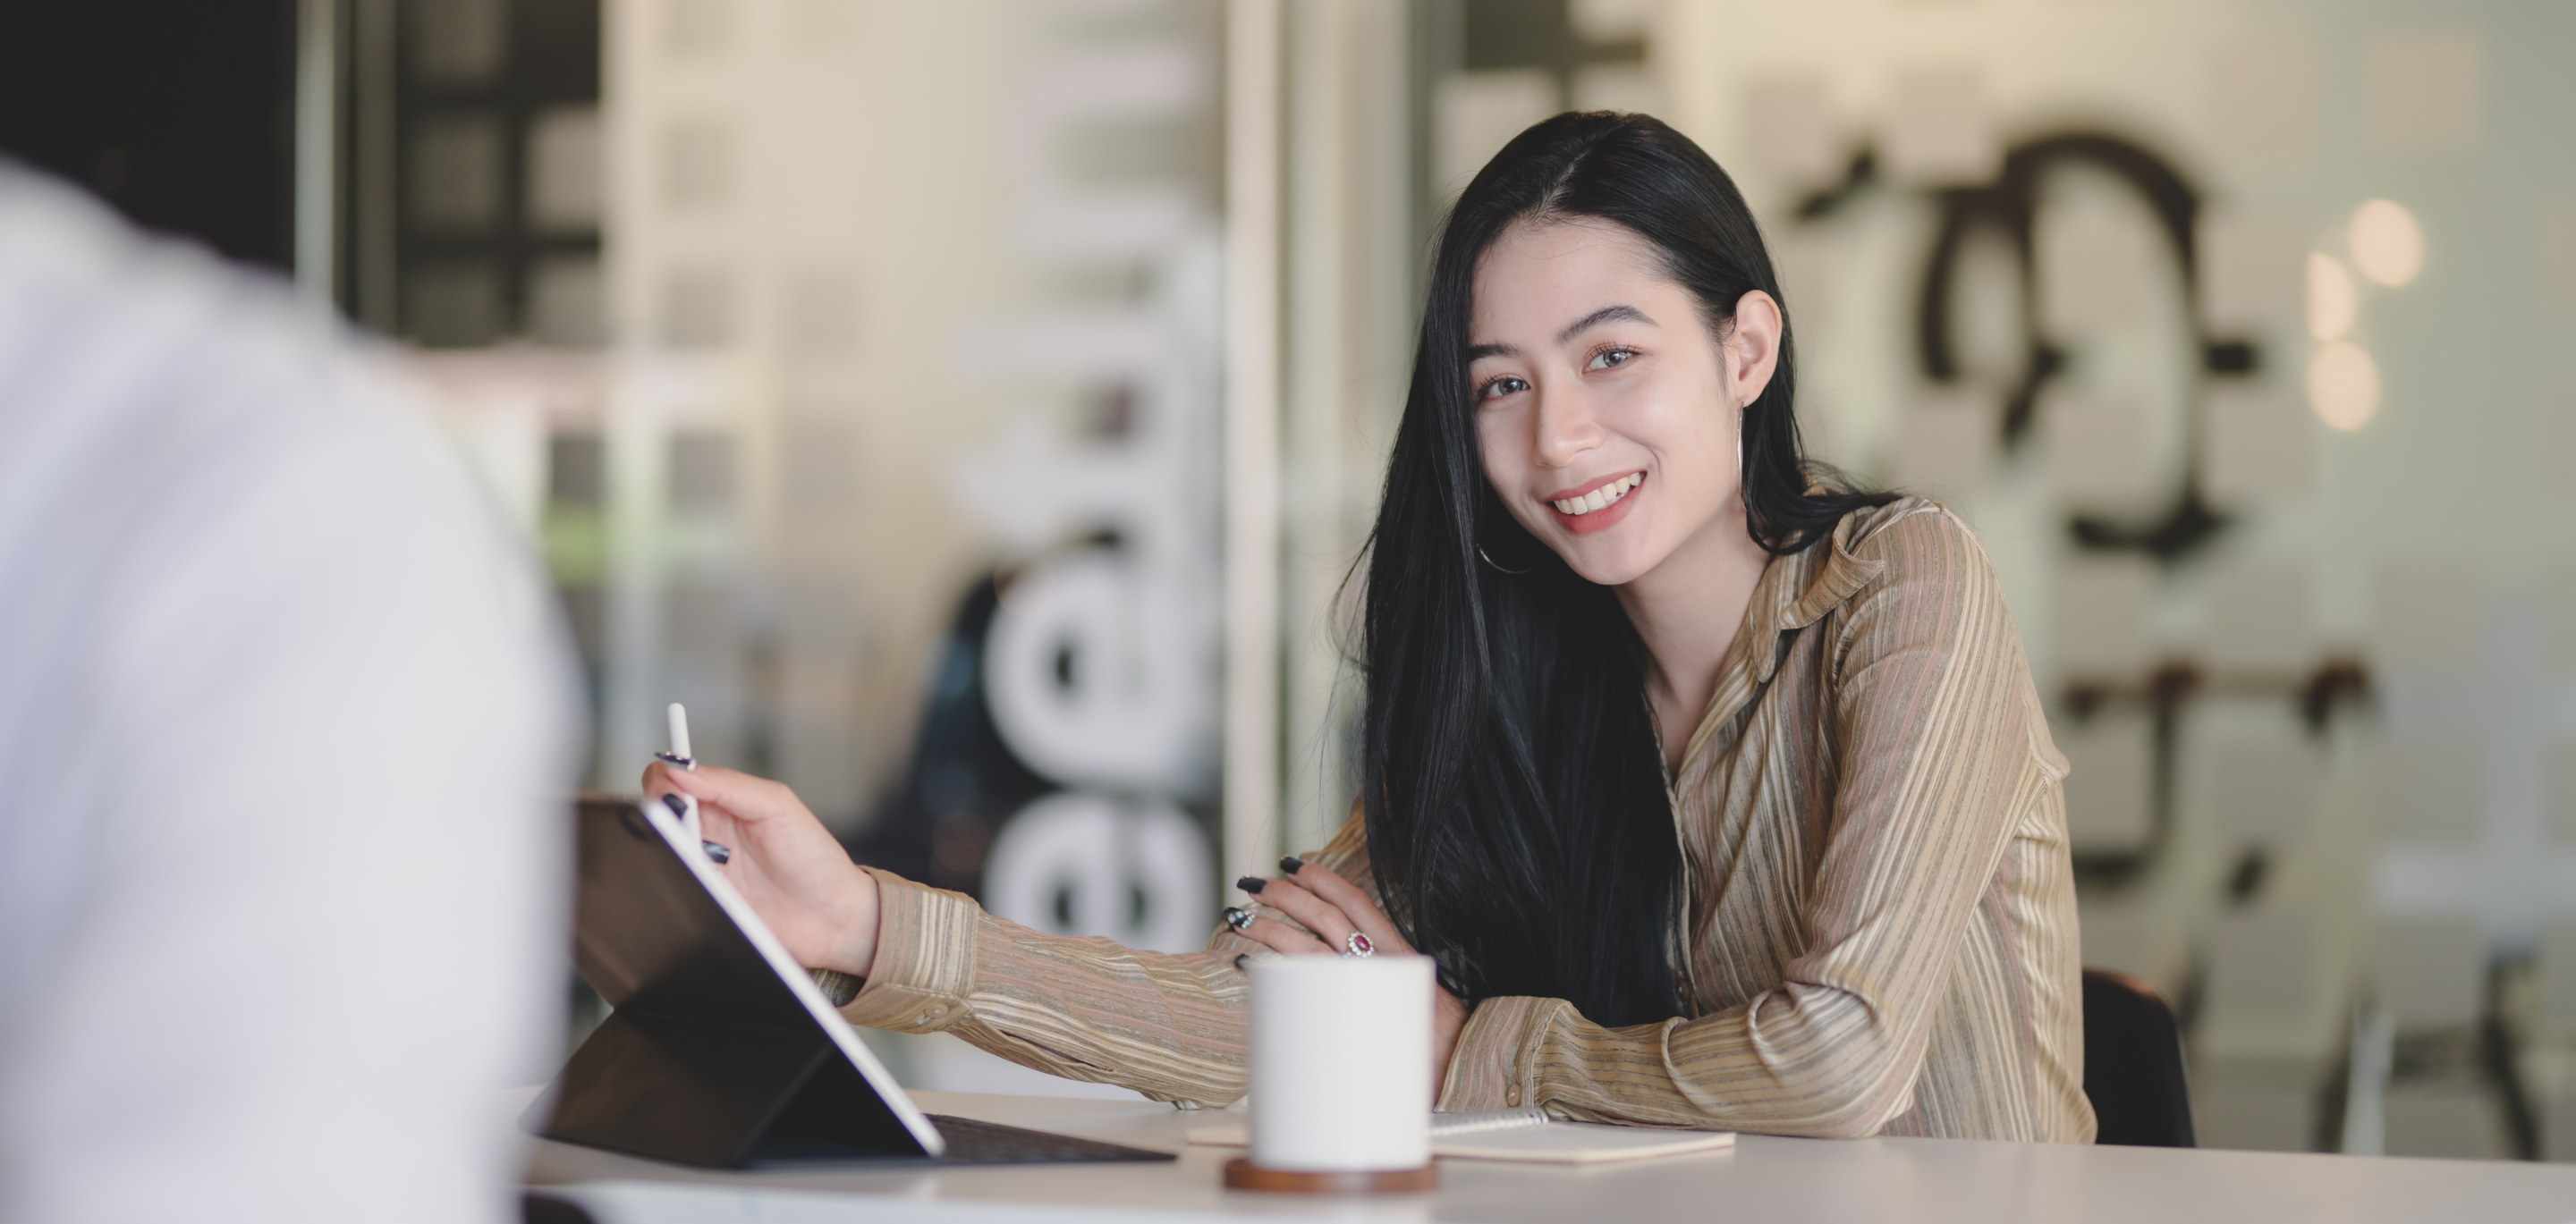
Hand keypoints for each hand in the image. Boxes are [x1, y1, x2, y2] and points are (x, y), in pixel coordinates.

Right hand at [644, 761, 880, 978]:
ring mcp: (698, 869)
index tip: (671, 790)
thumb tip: (680, 770)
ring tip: (703, 860)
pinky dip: (672, 882)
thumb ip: (729, 785)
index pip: (669, 779)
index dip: (662, 781)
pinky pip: (667, 888)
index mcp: (719, 801)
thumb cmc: (812, 856)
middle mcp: (702, 833)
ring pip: (655, 852)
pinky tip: (700, 884)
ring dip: (667, 852)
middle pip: (655, 815)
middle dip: (660, 817)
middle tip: (684, 829)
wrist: (831, 916)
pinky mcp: (697, 902)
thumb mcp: (776, 806)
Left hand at [1230, 858, 1470, 1098]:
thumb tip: (1343, 966)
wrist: (1458, 1089)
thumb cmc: (1436, 1051)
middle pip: (1328, 918)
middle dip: (1287, 894)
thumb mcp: (1417, 1004)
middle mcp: (1385, 970)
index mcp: (1402, 958)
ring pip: (1307, 948)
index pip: (1360, 904)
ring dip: (1268, 927)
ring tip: (1239, 917)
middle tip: (1253, 882)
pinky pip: (1298, 990)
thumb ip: (1383, 982)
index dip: (1326, 879)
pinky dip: (1267, 972)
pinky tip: (1243, 964)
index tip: (1295, 863)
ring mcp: (1366, 995)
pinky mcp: (1346, 1024)